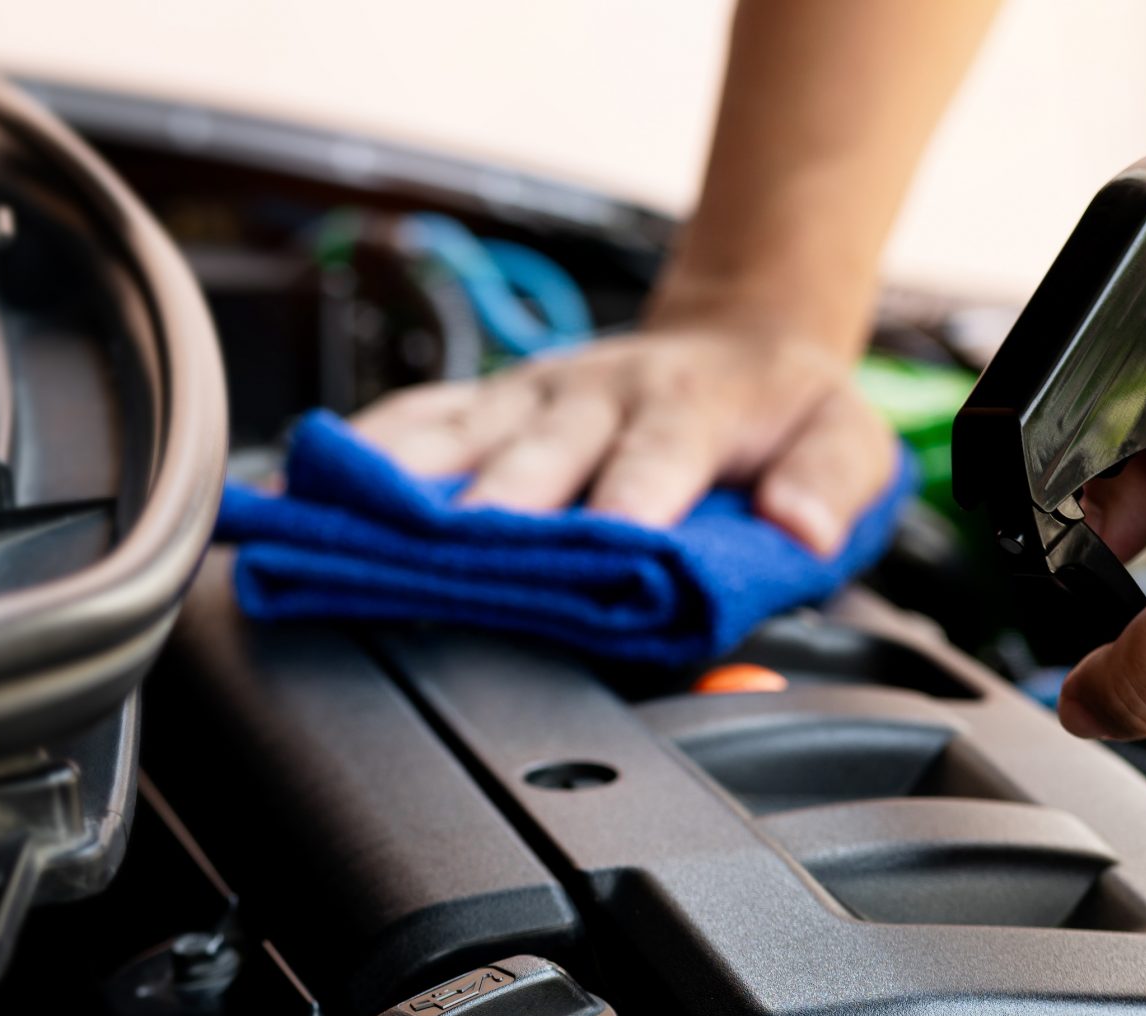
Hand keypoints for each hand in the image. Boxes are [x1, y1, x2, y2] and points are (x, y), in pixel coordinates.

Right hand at [349, 316, 895, 554]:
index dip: (629, 496)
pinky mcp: (487, 402)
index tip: (606, 540)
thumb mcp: (845, 442)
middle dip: (497, 501)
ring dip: (403, 478)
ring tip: (339, 517)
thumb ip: (828, 486)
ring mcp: (530, 397)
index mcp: (684, 410)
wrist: (737, 337)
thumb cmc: (781, 412)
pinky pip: (415, 420)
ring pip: (458, 434)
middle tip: (458, 548)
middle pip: (538, 451)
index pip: (655, 456)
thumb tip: (800, 526)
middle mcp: (594, 397)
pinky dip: (359, 450)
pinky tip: (300, 481)